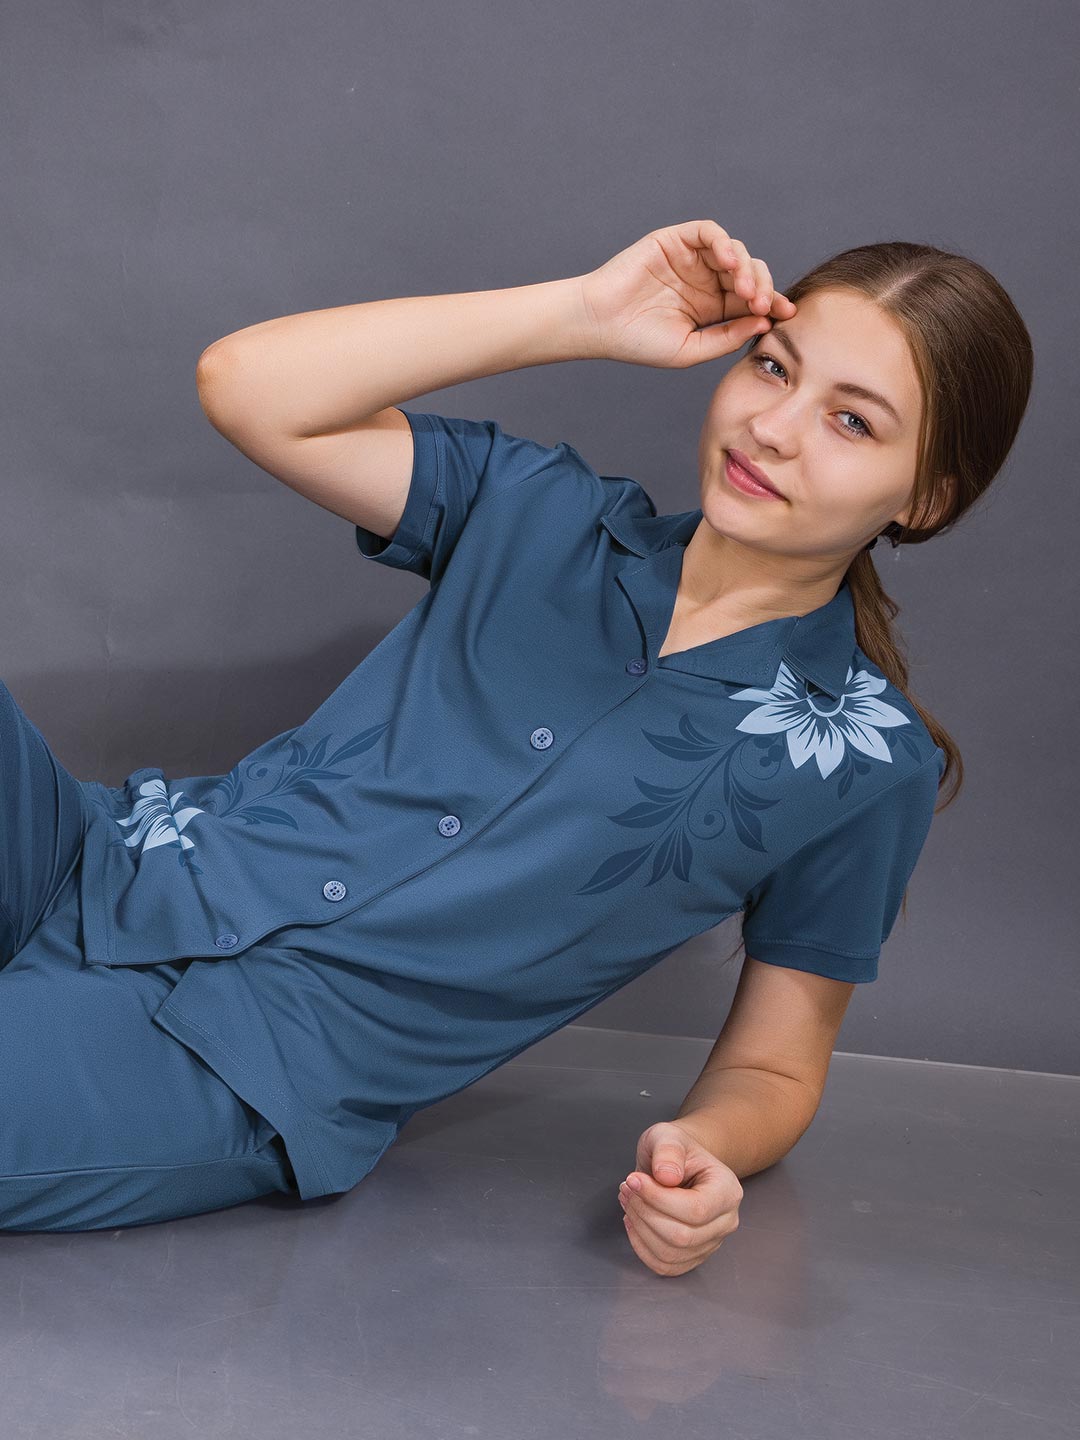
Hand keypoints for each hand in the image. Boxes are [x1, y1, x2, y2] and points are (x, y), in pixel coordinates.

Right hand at [575, 218, 796, 368]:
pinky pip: (709, 232)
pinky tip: (728, 261)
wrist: (600, 324)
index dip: (771, 304)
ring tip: (743, 287)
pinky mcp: (676, 240)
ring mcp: (692, 259)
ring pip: (735, 251)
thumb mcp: (691, 349)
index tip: (787, 314)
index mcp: (713, 308)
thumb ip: (727, 337)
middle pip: (749, 273)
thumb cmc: (639, 342)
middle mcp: (706, 280)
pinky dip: (724, 242)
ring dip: (746, 267)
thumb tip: (765, 322)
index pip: (751, 300)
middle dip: (761, 287)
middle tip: (760, 304)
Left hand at [617, 1119, 742, 1276]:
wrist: (680, 1163)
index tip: (633, 1179)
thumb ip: (668, 1150)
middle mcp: (726, 1221)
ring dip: (640, 1229)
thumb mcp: (668, 1136)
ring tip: (629, 1200)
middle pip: (682, 1236)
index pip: (695, 1210)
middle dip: (645, 1213)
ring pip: (671, 1254)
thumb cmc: (677, 1150)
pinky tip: (633, 1221)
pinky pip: (665, 1266)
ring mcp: (711, 1242)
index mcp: (727, 1190)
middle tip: (626, 1188)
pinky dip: (641, 1247)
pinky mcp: (694, 1255)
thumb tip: (666, 1176)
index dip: (658, 1199)